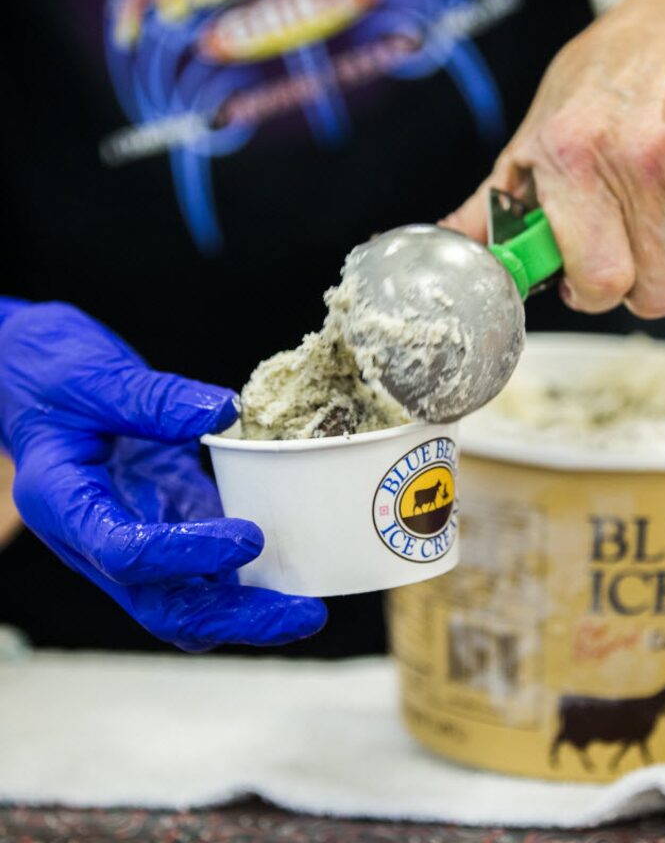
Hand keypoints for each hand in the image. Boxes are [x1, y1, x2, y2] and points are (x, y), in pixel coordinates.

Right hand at [0, 300, 326, 650]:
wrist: (29, 375)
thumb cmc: (48, 373)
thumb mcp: (92, 376)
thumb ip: (151, 398)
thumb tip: (222, 410)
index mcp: (65, 503)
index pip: (125, 552)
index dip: (188, 555)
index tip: (249, 538)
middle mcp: (97, 536)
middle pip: (164, 605)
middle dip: (236, 618)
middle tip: (304, 612)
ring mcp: (133, 531)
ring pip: (189, 598)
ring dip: (248, 608)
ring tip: (308, 605)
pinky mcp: (163, 515)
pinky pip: (205, 563)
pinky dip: (246, 571)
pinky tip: (293, 565)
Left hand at [445, 0, 664, 317]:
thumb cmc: (605, 81)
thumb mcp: (532, 134)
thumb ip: (490, 206)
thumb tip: (450, 248)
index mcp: (576, 157)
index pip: (599, 280)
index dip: (587, 291)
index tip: (580, 275)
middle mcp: (643, 163)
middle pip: (654, 293)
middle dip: (631, 286)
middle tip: (618, 250)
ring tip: (650, 218)